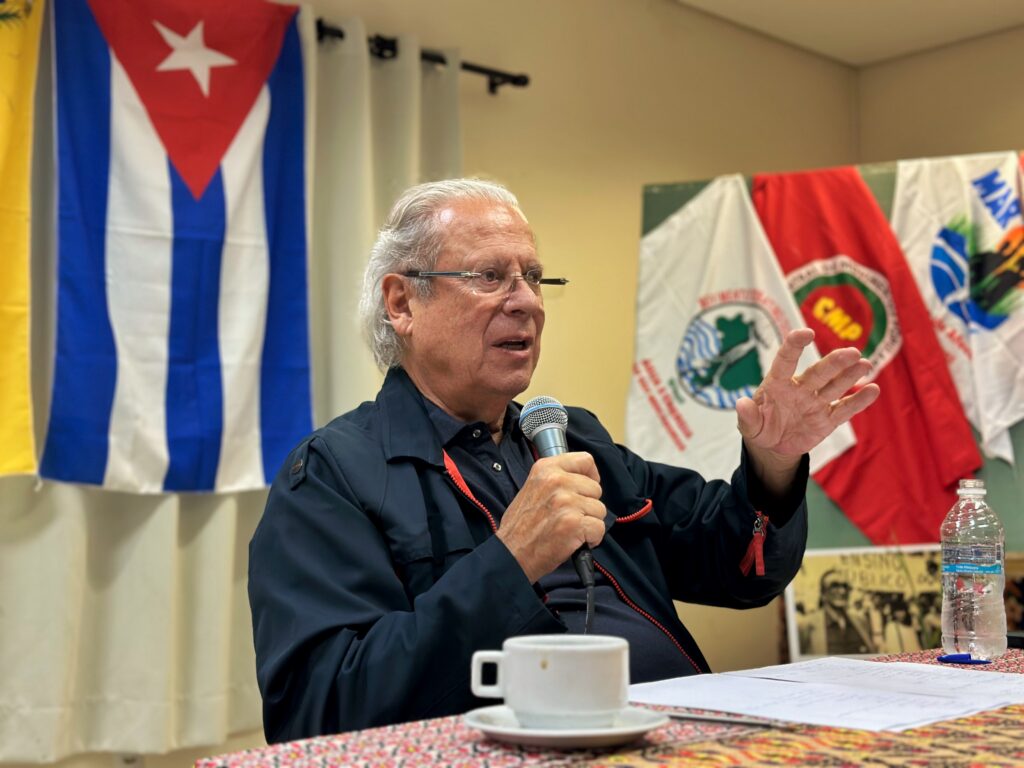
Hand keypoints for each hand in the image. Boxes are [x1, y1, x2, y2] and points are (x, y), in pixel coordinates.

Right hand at [496, 452, 605, 582]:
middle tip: (569, 517)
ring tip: (569, 530)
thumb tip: (582, 478)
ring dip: (589, 523)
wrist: (511, 554)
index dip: (590, 476)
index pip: (585, 460)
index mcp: (545, 469)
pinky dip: (592, 538)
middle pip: (595, 488)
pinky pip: (599, 528)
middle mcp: (556, 481)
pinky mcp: (574, 523)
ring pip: (599, 509)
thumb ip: (555, 478)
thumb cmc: (520, 527)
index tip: (585, 489)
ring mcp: (566, 501)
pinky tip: (574, 541)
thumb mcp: (531, 488)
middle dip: (588, 505)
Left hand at [735, 329, 879, 487]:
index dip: (794, 346)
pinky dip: (858, 401)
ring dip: (850, 376)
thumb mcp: (749, 426)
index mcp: (778, 384)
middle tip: (852, 352)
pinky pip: (844, 409)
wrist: (773, 446)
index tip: (806, 333)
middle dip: (835, 363)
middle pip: (819, 373)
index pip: (785, 360)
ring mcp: (816, 402)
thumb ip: (747, 416)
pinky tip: (873, 390)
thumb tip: (741, 403)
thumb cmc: (759, 427)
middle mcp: (800, 389)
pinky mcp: (827, 419)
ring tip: (864, 364)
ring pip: (835, 386)